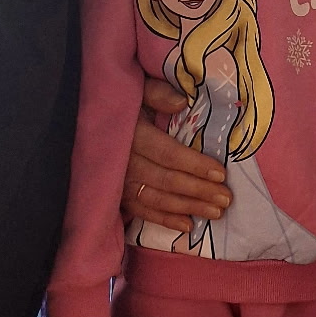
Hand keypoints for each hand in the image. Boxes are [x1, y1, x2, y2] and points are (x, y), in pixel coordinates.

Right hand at [123, 77, 229, 233]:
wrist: (88, 120)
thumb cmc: (124, 103)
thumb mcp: (138, 90)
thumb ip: (158, 93)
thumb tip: (181, 102)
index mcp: (133, 134)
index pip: (168, 153)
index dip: (194, 165)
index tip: (221, 173)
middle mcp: (123, 161)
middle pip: (166, 180)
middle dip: (199, 191)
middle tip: (226, 198)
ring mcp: (118, 182)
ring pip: (157, 199)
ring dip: (188, 207)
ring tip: (216, 213)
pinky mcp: (116, 195)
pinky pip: (142, 211)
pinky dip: (164, 220)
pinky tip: (188, 226)